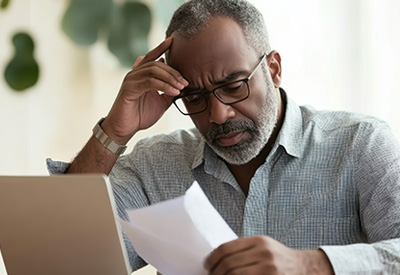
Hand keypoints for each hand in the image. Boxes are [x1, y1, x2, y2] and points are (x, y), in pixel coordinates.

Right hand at [102, 37, 187, 143]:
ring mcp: (131, 80)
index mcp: (141, 75)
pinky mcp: (129, 89)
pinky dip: (164, 86)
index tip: (172, 40)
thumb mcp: (160, 103)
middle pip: (156, 63)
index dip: (161, 47)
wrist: (125, 129)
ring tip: (181, 87)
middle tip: (185, 82)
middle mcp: (134, 74)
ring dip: (170, 78)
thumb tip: (181, 84)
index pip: (151, 57)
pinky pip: (150, 82)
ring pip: (153, 70)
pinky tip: (173, 91)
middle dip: (173, 72)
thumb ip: (169, 91)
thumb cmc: (140, 115)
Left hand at [204, 236, 333, 274]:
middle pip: (228, 264)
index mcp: (259, 241)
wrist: (306, 269)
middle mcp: (264, 254)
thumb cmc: (279, 259)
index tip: (207, 265)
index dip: (212, 258)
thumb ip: (243, 249)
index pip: (226, 249)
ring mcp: (269, 270)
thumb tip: (215, 258)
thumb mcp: (263, 247)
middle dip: (215, 273)